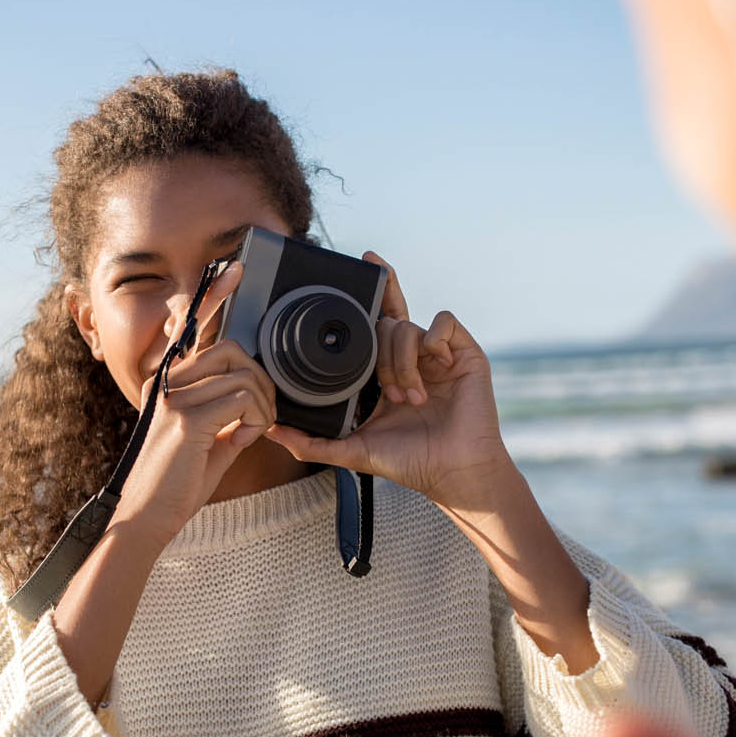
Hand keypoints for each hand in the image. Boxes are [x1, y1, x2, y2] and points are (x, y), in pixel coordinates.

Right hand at [109, 262, 277, 547]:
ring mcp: (174, 397)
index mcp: (168, 382)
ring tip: (257, 428)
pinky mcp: (186, 418)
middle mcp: (166, 382)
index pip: (190, 328)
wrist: (146, 516)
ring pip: (241, 375)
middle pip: (231, 349)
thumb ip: (229, 422)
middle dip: (261, 377)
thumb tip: (255, 412)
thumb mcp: (206, 445)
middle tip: (267, 410)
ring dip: (262, 402)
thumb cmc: (174, 485)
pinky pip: (241, 399)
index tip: (233, 269)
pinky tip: (248, 435)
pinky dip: (256, 417)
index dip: (212, 295)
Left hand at [266, 254, 513, 512]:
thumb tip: (271, 431)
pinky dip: (433, 340)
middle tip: (385, 389)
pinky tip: (434, 369)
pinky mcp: (464, 352)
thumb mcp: (352, 450)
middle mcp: (410, 356)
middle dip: (378, 348)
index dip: (367, 293)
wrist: (453, 473)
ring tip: (409, 398)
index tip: (361, 263)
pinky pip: (443, 322)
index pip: (371, 325)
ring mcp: (437, 353)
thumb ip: (311, 442)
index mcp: (385, 371)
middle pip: (386, 315)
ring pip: (406, 326)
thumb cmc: (410, 461)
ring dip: (401, 362)